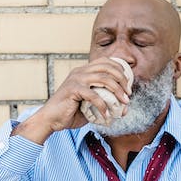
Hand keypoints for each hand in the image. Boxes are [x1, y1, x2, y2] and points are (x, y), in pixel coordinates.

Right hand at [12, 58, 132, 143]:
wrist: (51, 119)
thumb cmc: (71, 113)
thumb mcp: (92, 106)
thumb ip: (107, 103)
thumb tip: (125, 108)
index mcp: (84, 71)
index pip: (105, 61)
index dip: (120, 70)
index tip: (128, 84)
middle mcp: (80, 72)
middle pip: (107, 67)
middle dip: (122, 80)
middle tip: (128, 94)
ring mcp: (76, 79)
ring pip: (103, 79)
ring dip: (117, 91)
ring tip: (123, 103)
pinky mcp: (73, 90)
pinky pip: (94, 96)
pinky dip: (103, 106)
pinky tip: (107, 115)